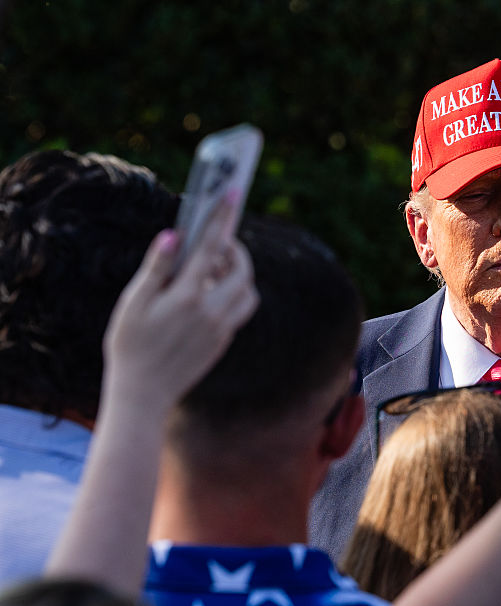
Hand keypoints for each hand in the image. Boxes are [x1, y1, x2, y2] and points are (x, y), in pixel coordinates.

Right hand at [102, 205, 257, 411]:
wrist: (142, 393)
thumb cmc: (129, 344)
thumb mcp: (134, 302)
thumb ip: (157, 267)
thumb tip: (174, 236)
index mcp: (187, 296)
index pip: (211, 247)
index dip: (222, 217)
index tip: (232, 192)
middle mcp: (212, 312)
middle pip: (242, 270)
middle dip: (235, 250)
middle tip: (218, 241)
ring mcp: (221, 330)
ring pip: (248, 293)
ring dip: (238, 275)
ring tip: (212, 268)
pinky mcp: (223, 343)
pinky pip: (239, 311)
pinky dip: (233, 295)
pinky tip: (209, 293)